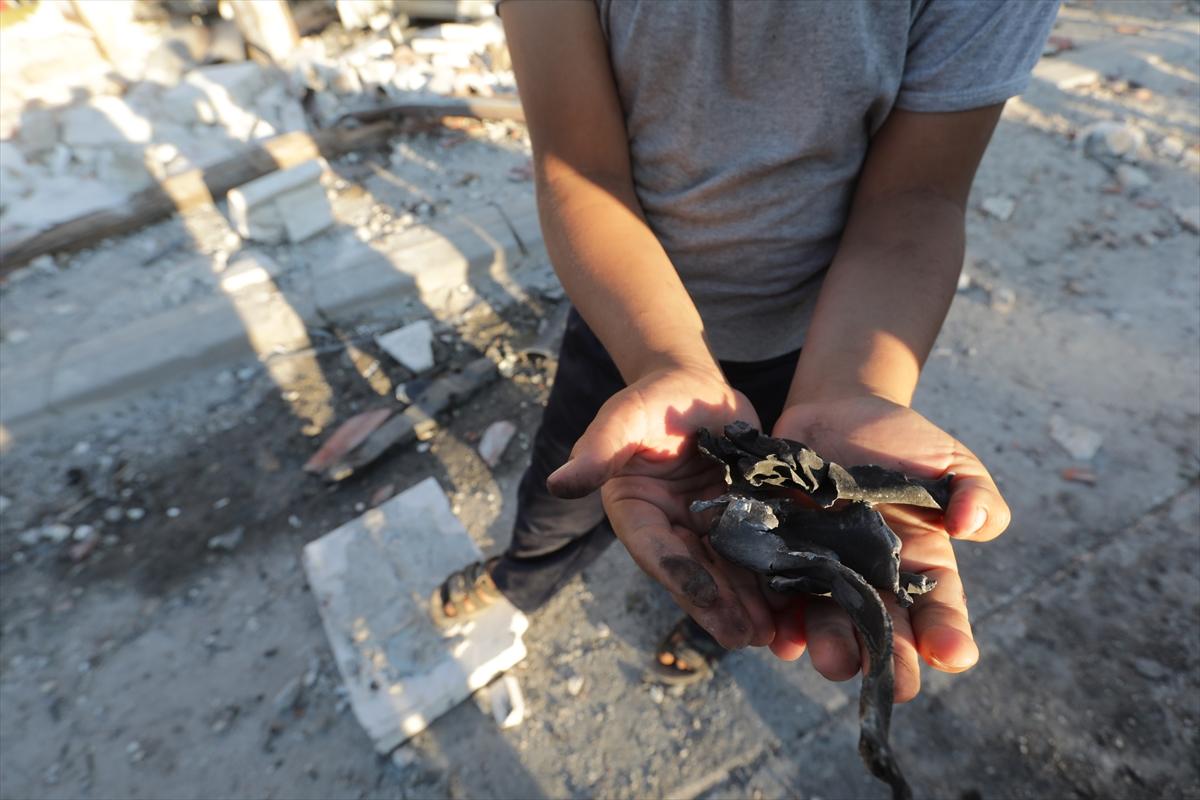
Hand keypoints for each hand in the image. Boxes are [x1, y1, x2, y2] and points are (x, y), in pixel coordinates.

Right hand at [547, 365, 775, 649]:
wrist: (695, 388)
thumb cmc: (655, 398)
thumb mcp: (626, 417)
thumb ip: (598, 450)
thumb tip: (559, 483)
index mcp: (634, 511)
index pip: (654, 549)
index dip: (680, 574)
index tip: (706, 598)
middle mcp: (667, 527)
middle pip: (693, 572)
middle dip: (719, 606)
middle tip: (746, 635)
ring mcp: (703, 527)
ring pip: (724, 572)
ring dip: (746, 604)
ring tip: (770, 633)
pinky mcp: (736, 519)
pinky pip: (751, 553)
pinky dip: (768, 578)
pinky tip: (790, 602)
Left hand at [767, 394, 1010, 700]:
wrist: (835, 413)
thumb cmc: (902, 443)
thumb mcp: (950, 461)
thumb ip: (974, 491)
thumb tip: (973, 525)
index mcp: (921, 565)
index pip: (939, 609)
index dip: (948, 634)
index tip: (955, 654)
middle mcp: (872, 581)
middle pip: (885, 632)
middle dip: (891, 661)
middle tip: (896, 685)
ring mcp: (826, 573)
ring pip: (831, 623)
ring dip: (834, 648)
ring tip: (834, 662)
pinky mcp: (782, 559)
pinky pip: (780, 599)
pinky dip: (781, 623)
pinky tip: (783, 638)